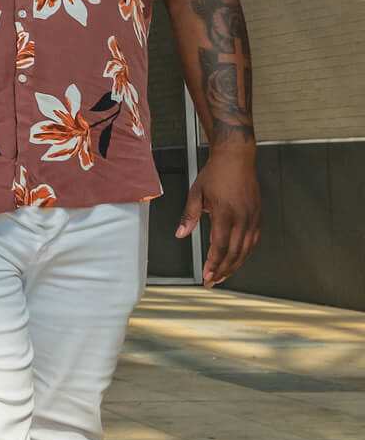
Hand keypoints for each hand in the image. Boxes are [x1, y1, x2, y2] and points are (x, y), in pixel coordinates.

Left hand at [176, 143, 261, 286]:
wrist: (236, 158)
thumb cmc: (216, 173)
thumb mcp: (196, 193)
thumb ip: (189, 216)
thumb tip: (181, 233)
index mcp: (225, 213)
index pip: (220, 247)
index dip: (214, 264)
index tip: (206, 276)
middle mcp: (243, 218)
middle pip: (235, 253)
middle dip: (223, 270)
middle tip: (213, 281)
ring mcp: (253, 218)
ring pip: (246, 250)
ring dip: (235, 265)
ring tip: (223, 274)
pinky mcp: (259, 216)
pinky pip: (254, 241)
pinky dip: (245, 253)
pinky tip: (237, 259)